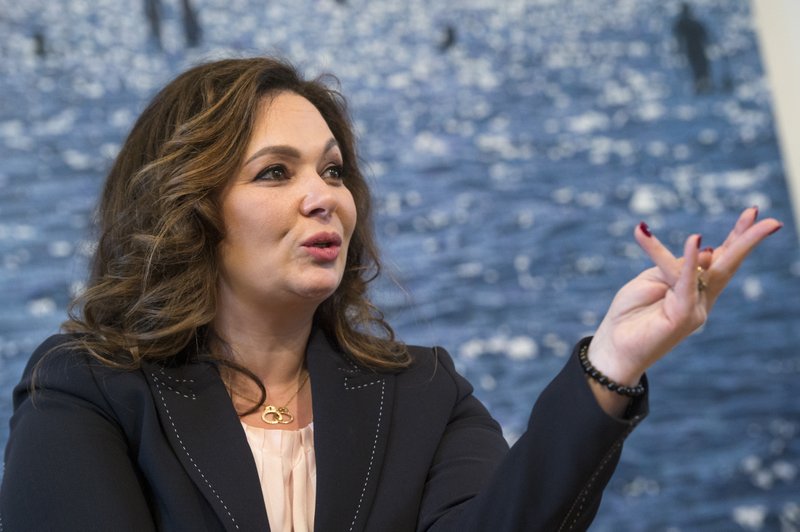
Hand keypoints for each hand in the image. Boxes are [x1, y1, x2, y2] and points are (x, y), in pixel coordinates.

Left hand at [588, 207, 782, 389]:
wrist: (614, 346)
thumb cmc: (631, 313)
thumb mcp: (651, 280)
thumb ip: (674, 266)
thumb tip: (704, 252)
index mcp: (694, 287)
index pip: (718, 258)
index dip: (735, 237)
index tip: (751, 212)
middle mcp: (701, 298)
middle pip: (728, 264)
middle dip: (749, 239)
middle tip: (771, 219)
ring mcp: (696, 308)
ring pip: (710, 267)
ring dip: (736, 241)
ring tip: (751, 216)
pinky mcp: (684, 316)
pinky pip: (685, 282)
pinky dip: (687, 260)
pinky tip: (696, 240)